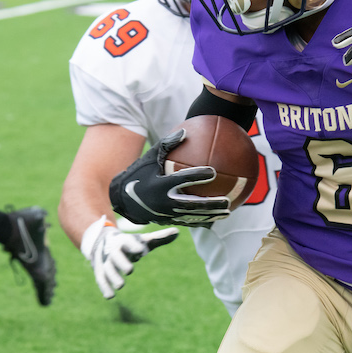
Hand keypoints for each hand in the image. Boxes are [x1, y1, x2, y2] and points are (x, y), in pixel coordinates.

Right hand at [82, 221, 179, 298]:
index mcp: (124, 241)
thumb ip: (159, 238)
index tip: (141, 250)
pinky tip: (110, 296)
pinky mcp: (100, 271)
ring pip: (107, 269)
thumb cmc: (128, 243)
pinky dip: (105, 288)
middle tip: (130, 270)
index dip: (134, 245)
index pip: (128, 241)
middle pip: (115, 255)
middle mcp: (113, 251)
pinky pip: (101, 280)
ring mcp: (105, 261)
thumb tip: (178, 232)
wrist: (101, 242)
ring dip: (113, 277)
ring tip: (121, 285)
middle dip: (122, 262)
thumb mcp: (142, 240)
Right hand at [109, 129, 230, 226]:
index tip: (212, 171)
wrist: (124, 199)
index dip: (197, 176)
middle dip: (209, 204)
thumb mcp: (149, 158)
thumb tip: (185, 131)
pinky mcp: (167, 220)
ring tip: (227, 212)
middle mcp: (164, 201)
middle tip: (226, 201)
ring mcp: (166, 214)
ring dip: (210, 216)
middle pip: (191, 204)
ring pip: (192, 216)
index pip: (181, 179)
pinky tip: (216, 219)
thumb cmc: (139, 174)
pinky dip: (202, 221)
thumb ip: (167, 145)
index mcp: (160, 185)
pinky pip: (187, 222)